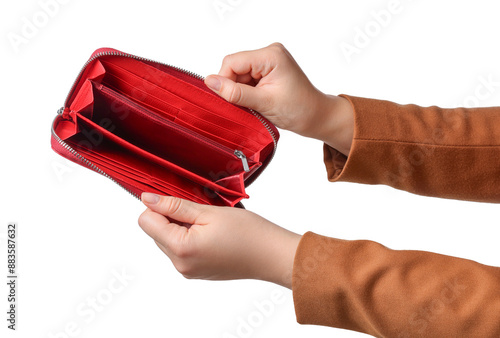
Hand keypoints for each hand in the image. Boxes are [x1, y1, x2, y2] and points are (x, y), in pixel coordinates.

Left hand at [138, 192, 300, 288]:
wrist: (272, 255)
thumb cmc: (248, 233)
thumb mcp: (208, 212)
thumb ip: (174, 206)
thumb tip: (148, 199)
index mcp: (181, 249)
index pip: (146, 222)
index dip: (160, 207)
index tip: (180, 201)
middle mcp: (180, 265)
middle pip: (156, 232)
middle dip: (172, 218)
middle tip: (201, 214)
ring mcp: (188, 271)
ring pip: (168, 240)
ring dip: (182, 228)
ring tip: (209, 225)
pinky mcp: (196, 272)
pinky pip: (181, 250)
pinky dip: (190, 238)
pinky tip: (212, 235)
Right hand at [204, 42, 353, 154]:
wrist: (316, 117)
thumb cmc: (299, 109)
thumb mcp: (264, 103)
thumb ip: (235, 92)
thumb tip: (210, 82)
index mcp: (271, 55)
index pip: (233, 62)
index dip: (224, 81)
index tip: (226, 100)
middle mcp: (269, 53)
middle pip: (234, 67)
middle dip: (234, 88)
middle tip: (245, 105)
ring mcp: (268, 62)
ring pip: (238, 75)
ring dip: (240, 92)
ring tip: (255, 105)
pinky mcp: (267, 71)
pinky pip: (246, 80)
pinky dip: (246, 93)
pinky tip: (256, 102)